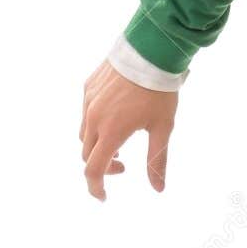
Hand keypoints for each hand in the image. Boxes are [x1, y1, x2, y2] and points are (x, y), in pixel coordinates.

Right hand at [81, 60, 177, 199]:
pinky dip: (95, 125)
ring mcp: (88, 102)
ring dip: (97, 146)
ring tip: (119, 143)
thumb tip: (158, 189)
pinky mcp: (87, 88)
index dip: (96, 187)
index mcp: (111, 132)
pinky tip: (115, 118)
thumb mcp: (163, 129)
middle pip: (87, 154)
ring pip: (83, 134)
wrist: (150, 51)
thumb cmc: (160, 91)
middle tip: (123, 165)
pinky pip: (85, 113)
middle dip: (102, 166)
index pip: (94, 169)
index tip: (103, 197)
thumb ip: (157, 160)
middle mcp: (93, 118)